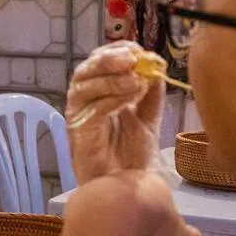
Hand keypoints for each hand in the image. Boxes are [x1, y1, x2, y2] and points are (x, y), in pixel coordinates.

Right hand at [66, 42, 162, 183]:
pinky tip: (130, 96)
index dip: (116, 52)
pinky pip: (92, 106)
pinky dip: (111, 97)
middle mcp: (84, 99)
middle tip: (132, 59)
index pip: (99, 61)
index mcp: (98, 92)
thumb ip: (151, 95)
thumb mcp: (148, 119)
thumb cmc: (130, 155)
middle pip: (87, 69)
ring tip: (136, 81)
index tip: (138, 50)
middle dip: (108, 60)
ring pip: (85, 85)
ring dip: (111, 79)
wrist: (124, 185)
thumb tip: (156, 68)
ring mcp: (79, 113)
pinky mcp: (79, 129)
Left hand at [68, 170, 199, 235]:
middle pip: (130, 193)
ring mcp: (102, 184)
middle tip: (133, 232)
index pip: (156, 193)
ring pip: (107, 198)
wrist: (112, 217)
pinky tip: (97, 234)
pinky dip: (93, 219)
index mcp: (154, 182)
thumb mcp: (176, 233)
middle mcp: (126, 177)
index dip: (156, 211)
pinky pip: (89, 207)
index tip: (153, 228)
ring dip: (110, 213)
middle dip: (131, 209)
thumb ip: (186, 234)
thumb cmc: (152, 223)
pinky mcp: (82, 194)